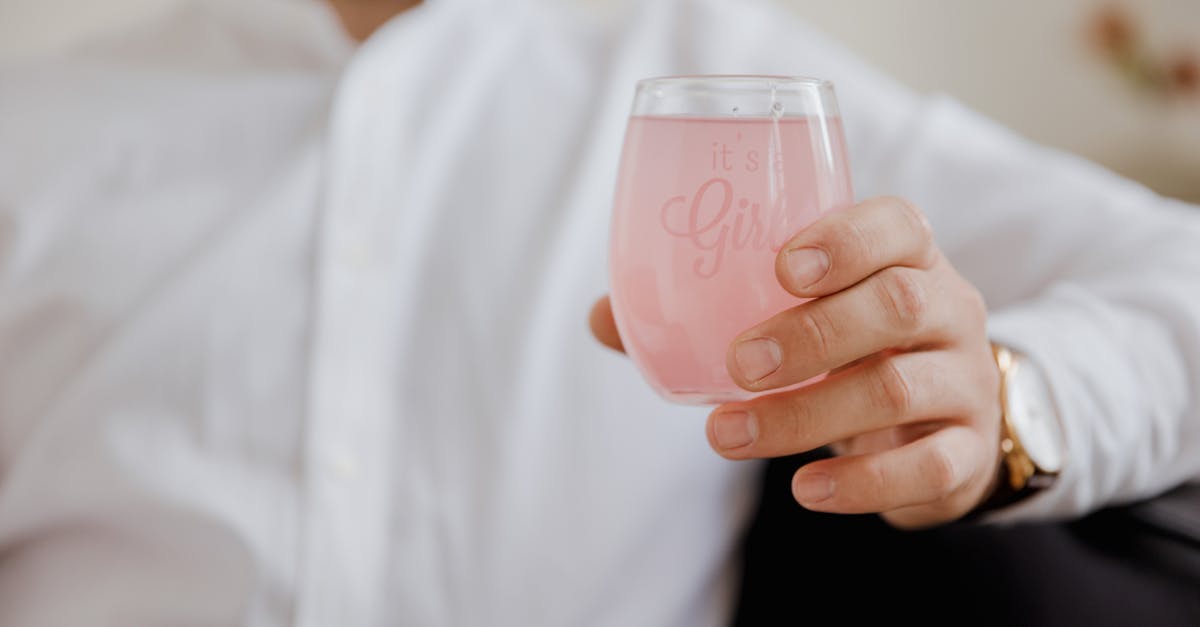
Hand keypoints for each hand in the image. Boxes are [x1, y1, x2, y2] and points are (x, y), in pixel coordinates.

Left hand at [590, 197, 1002, 528]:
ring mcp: (964, 379)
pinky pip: (929, 467)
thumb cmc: (848, 344)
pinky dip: (863, 482)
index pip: (895, 225)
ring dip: (807, 414)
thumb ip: (707, 311)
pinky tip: (806, 489)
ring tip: (729, 435)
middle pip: (897, 305)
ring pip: (899, 388)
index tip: (781, 267)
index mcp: (905, 256)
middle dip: (813, 334)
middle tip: (739, 364)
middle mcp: (948, 308)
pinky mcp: (967, 449)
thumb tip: (604, 317)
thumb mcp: (798, 313)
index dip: (845, 239)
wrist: (937, 416)